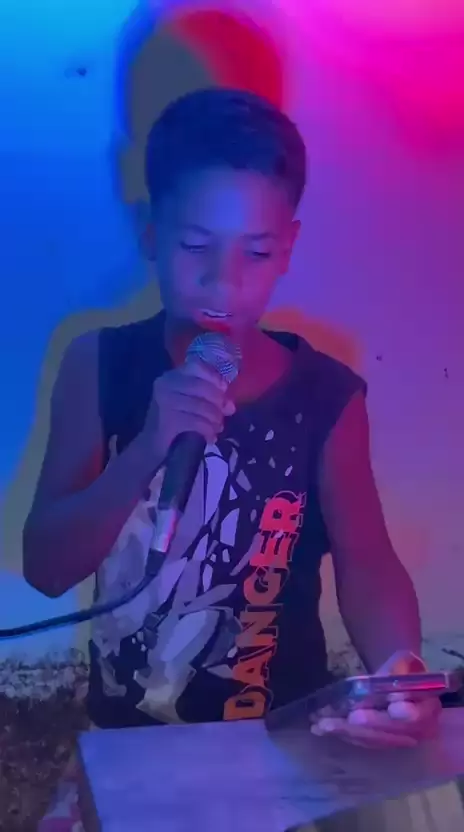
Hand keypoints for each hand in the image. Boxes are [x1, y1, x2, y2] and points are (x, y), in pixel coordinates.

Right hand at [143, 360, 235, 459]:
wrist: (151, 445)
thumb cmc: (173, 421)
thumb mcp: (190, 404)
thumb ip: (210, 399)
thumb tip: (230, 406)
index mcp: (171, 376)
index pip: (196, 366)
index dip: (213, 376)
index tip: (223, 388)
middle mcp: (166, 385)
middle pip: (203, 387)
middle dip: (218, 403)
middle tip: (221, 416)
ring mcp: (165, 402)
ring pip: (203, 407)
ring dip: (215, 420)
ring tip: (216, 428)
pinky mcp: (168, 420)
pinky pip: (198, 422)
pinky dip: (207, 431)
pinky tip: (210, 437)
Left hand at [311, 651, 441, 748]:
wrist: (395, 681)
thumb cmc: (400, 669)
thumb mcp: (402, 662)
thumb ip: (397, 669)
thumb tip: (388, 678)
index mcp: (428, 708)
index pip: (418, 716)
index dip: (406, 714)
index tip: (393, 706)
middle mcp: (417, 731)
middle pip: (392, 732)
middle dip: (370, 724)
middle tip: (351, 716)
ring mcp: (397, 740)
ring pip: (374, 740)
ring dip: (349, 732)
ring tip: (326, 724)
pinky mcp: (379, 744)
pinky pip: (361, 742)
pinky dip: (343, 734)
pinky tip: (323, 728)